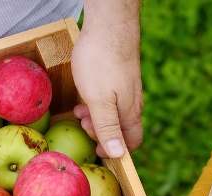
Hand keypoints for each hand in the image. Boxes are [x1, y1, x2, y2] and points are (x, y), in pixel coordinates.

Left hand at [71, 5, 142, 158]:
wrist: (109, 24)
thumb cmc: (101, 62)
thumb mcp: (99, 101)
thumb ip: (108, 128)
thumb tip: (118, 155)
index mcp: (130, 113)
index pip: (131, 143)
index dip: (114, 151)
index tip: (95, 148)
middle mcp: (133, 103)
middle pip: (120, 130)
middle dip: (100, 132)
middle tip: (82, 122)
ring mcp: (127, 89)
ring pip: (113, 113)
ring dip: (95, 117)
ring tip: (78, 109)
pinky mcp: (120, 77)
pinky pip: (110, 99)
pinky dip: (96, 103)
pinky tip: (83, 95)